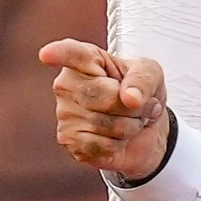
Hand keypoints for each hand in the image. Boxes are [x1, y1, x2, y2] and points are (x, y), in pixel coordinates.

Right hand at [39, 39, 169, 179]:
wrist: (144, 127)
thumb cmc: (141, 92)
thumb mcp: (153, 75)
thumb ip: (144, 79)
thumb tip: (130, 99)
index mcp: (86, 59)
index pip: (71, 54)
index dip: (59, 54)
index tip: (47, 55)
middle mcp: (67, 84)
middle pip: (107, 98)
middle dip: (135, 108)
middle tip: (138, 105)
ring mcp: (64, 113)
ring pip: (108, 125)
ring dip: (131, 126)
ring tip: (129, 120)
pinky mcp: (68, 140)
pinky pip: (102, 146)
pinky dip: (119, 144)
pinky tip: (116, 137)